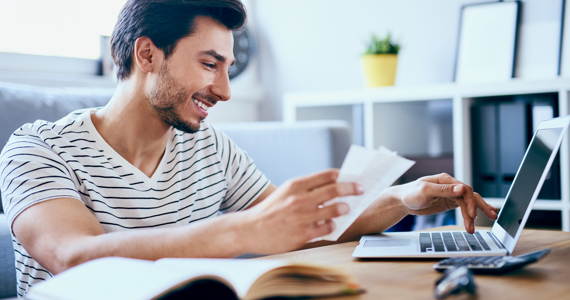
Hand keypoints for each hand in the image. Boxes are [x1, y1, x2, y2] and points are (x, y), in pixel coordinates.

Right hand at [241, 169, 362, 253]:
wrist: (249, 229)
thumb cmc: (271, 210)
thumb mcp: (285, 192)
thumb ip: (306, 189)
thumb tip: (333, 186)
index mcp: (295, 185)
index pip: (326, 175)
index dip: (343, 175)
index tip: (352, 177)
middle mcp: (299, 199)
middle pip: (334, 190)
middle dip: (351, 189)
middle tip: (360, 190)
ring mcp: (301, 217)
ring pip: (334, 209)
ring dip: (344, 208)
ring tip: (346, 208)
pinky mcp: (302, 234)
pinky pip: (327, 228)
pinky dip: (332, 225)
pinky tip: (331, 224)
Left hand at [390, 173, 497, 232]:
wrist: (401, 201)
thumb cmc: (410, 194)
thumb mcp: (425, 191)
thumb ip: (443, 190)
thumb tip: (461, 188)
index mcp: (445, 180)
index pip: (464, 189)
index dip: (470, 202)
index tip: (472, 215)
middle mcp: (450, 186)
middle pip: (470, 195)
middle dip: (478, 208)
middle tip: (487, 218)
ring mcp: (450, 195)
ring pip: (468, 202)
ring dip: (475, 214)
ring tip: (480, 225)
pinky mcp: (449, 203)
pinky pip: (464, 207)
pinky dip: (472, 212)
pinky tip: (480, 216)